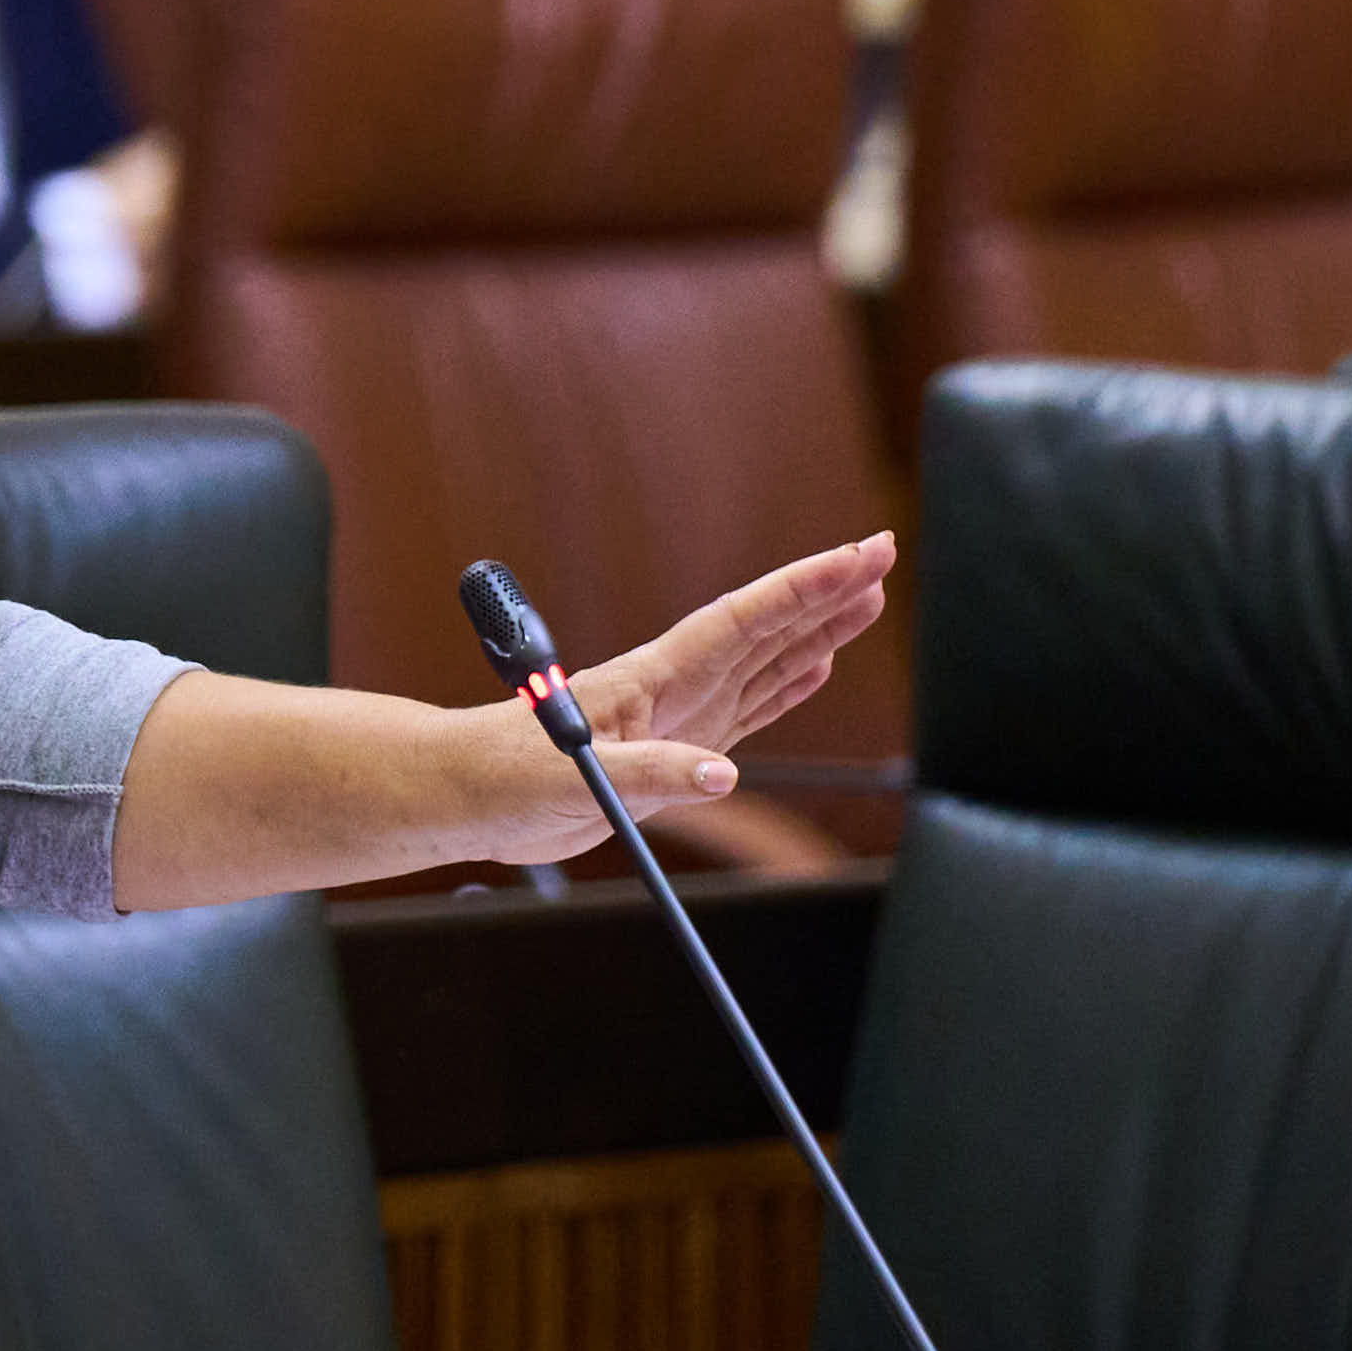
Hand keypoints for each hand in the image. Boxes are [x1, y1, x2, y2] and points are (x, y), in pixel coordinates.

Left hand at [477, 533, 895, 866]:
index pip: (741, 621)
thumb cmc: (505, 774)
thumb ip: (650, 772)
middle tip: (882, 555)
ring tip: (867, 602)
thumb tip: (724, 772)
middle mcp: (674, 688)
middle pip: (766, 630)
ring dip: (817, 633)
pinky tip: (816, 670)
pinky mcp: (674, 751)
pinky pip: (746, 711)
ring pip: (765, 664)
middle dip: (825, 593)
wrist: (469, 795)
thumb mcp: (573, 777)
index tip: (856, 556)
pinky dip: (787, 688)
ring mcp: (678, 716)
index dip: (802, 589)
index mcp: (651, 678)